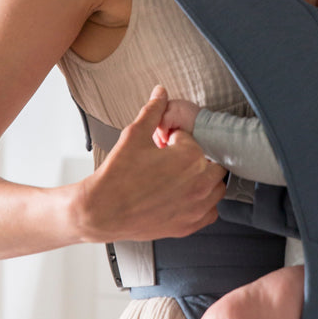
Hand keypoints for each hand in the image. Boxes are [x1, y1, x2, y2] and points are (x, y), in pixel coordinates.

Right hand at [71, 86, 224, 242]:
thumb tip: (161, 93)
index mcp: (190, 157)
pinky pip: (211, 212)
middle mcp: (199, 182)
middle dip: (194, 157)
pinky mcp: (189, 225)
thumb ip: (153, 111)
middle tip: (171, 160)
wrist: (102, 210)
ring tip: (179, 177)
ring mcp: (196, 206)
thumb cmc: (116, 175)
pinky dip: (203, 203)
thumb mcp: (134, 135)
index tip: (162, 146)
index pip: (193, 138)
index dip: (175, 140)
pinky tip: (185, 197)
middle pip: (211, 161)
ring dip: (203, 179)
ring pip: (216, 186)